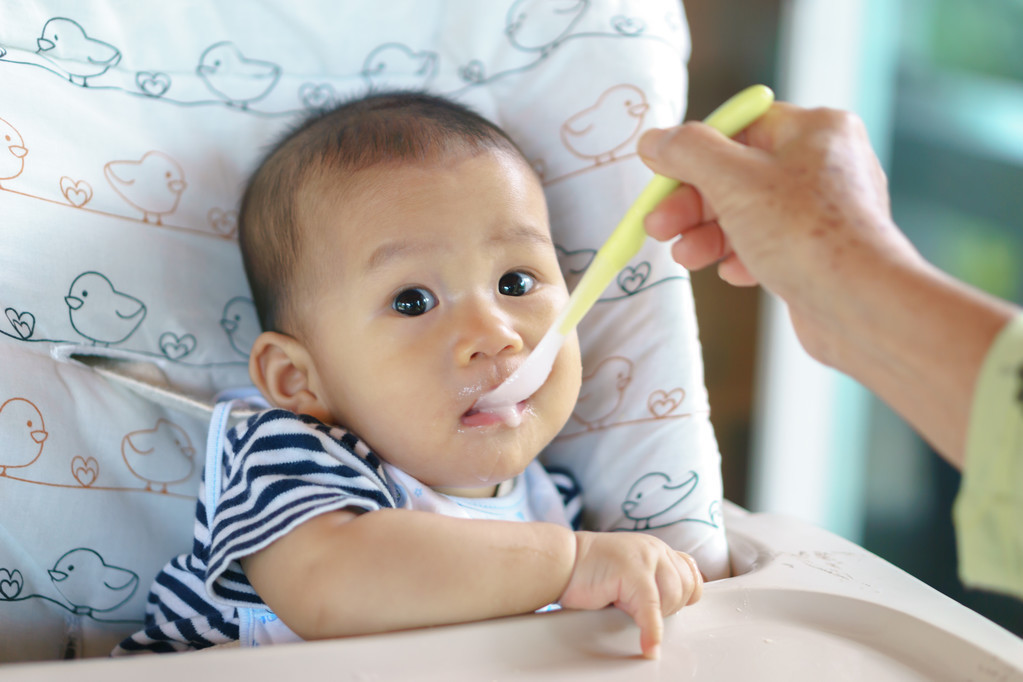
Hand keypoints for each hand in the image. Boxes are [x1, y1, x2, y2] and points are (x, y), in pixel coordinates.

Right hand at [560, 531, 702, 658]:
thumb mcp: (629, 570)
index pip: (690, 574)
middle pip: (685, 588)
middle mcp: (654, 549)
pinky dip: (652, 632)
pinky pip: (652, 610)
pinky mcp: (633, 573)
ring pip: (671, 599)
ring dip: (654, 615)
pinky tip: (648, 646)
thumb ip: (652, 578)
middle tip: (639, 611)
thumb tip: (675, 604)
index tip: (670, 608)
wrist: (561, 562)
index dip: (684, 595)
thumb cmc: (588, 570)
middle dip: (668, 607)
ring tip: (627, 610)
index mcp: (656, 548)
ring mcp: (645, 558)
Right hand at [638, 103, 922, 362]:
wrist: (860, 305)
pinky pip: (771, 243)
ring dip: (709, 234)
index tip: (659, 177)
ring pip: (751, 212)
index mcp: (816, 129)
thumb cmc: (804, 232)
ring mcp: (827, 210)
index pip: (740, 126)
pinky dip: (743, 255)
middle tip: (657, 226)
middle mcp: (827, 163)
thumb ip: (687, 153)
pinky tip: (732, 273)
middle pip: (739, 172)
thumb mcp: (732, 179)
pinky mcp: (823, 251)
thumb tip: (654, 140)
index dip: (693, 152)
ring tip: (685, 257)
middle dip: (692, 203)